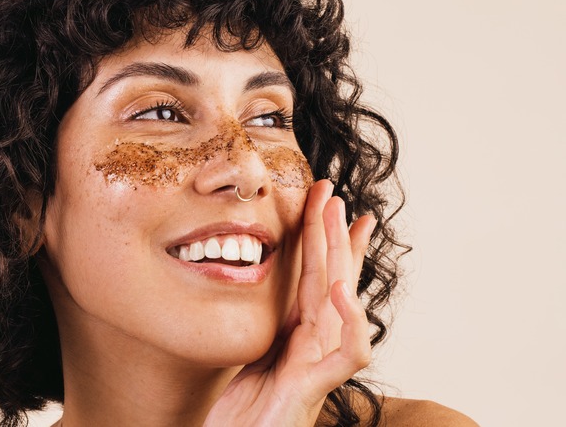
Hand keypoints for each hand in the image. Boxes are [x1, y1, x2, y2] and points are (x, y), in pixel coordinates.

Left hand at [204, 179, 375, 425]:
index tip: (328, 205)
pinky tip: (339, 290)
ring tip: (340, 218)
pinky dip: (350, 321)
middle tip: (333, 192)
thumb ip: (268, 329)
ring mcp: (318, 363)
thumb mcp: (253, 357)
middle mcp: (314, 344)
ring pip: (340, 301)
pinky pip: (348, 352)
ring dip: (341, 256)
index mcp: (298, 334)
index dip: (326, 242)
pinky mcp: (316, 386)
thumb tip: (260, 295)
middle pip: (331, 278)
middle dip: (333, 233)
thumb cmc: (245, 415)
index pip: (317, 278)